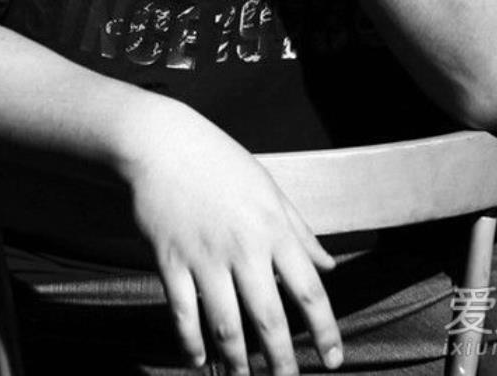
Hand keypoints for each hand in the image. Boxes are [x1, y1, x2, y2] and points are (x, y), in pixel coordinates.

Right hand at [119, 97, 341, 374]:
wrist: (163, 143)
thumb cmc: (220, 163)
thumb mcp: (269, 189)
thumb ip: (301, 231)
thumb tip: (328, 264)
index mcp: (273, 228)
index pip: (308, 289)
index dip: (324, 330)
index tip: (333, 360)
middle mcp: (243, 248)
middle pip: (268, 320)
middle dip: (281, 362)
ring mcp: (204, 257)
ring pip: (225, 326)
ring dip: (236, 364)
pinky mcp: (170, 261)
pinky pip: (183, 314)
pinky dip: (191, 343)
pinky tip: (198, 361)